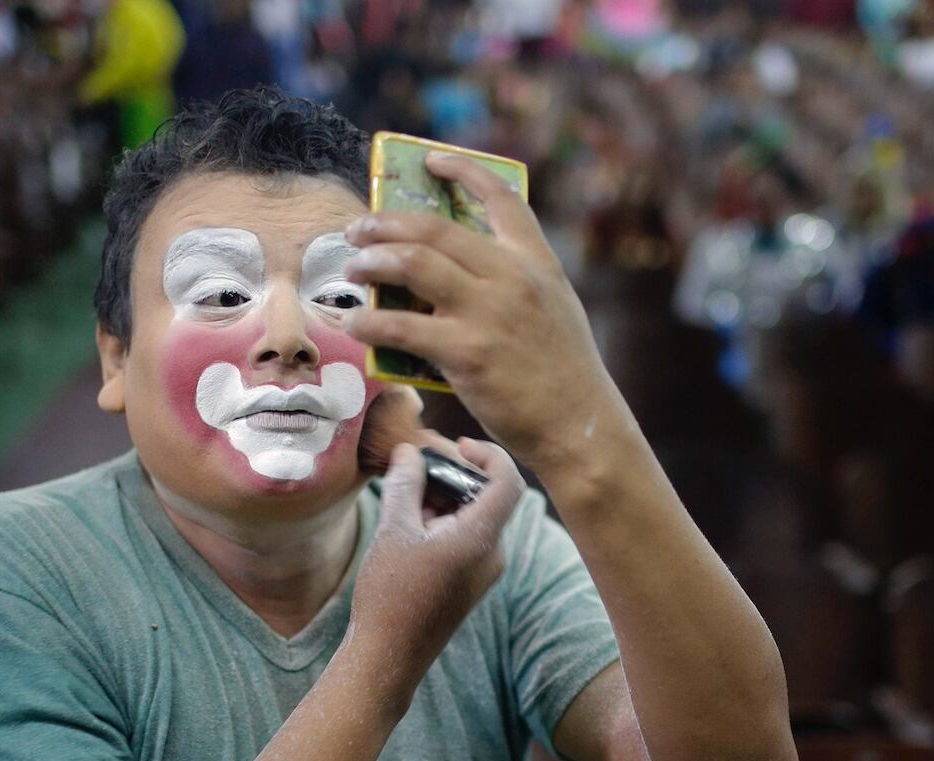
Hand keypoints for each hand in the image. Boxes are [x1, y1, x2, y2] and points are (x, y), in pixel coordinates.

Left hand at [343, 153, 623, 472]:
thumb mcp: (554, 309)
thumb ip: (516, 283)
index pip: (501, 197)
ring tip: (353, 270)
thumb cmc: (564, 374)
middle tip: (359, 231)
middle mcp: (512, 277)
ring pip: (413, 263)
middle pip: (435, 227)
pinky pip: (403, 327)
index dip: (462, 171)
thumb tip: (452, 276)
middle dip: (386, 223)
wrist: (580, 426)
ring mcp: (489, 312)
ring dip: (371, 261)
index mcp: (536, 262)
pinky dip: (371, 324)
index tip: (431, 161)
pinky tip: (356, 326)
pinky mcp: (467, 352)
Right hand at [348, 438, 524, 693]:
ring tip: (403, 503)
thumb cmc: (390, 595)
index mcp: (482, 540)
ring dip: (441, 501)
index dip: (487, 454)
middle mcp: (493, 555)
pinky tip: (407, 530)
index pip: (507, 481)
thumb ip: (405, 484)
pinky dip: (441, 524)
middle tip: (415, 470)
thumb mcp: (394, 530)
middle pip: (486, 497)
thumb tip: (411, 451)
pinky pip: (465, 539)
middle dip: (452, 477)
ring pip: (472, 518)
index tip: (456, 445)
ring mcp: (484, 572)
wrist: (388, 658)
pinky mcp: (470, 583)